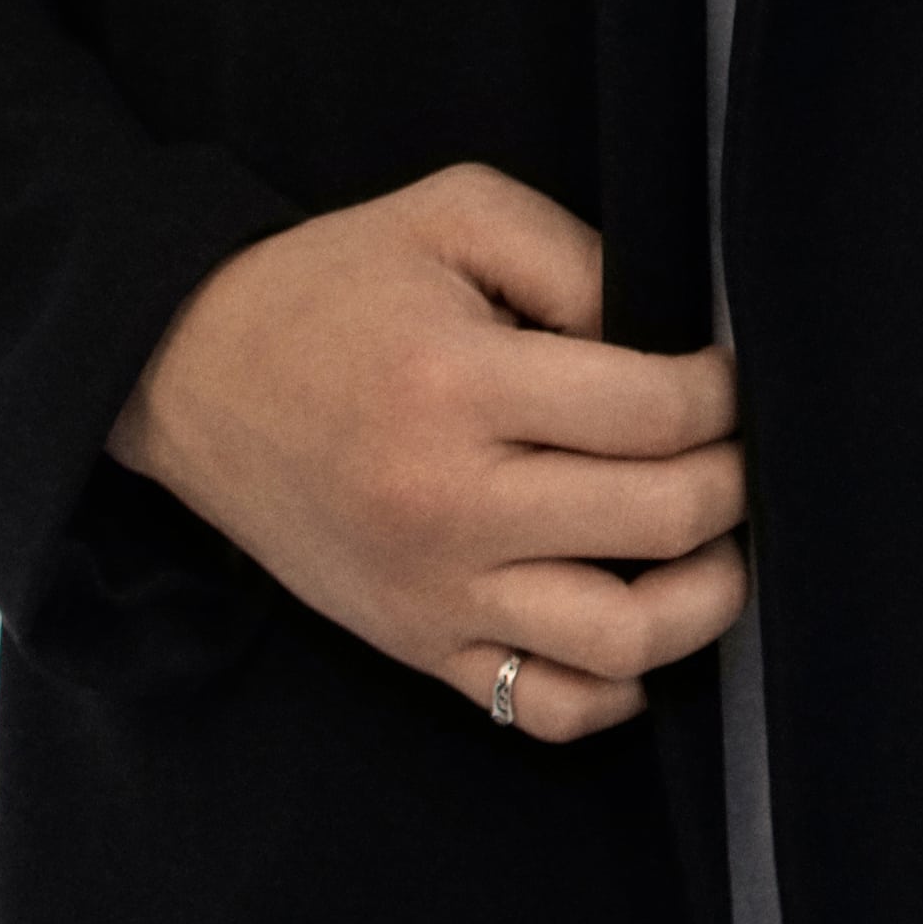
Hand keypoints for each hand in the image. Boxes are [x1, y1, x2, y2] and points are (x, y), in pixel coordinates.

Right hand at [111, 162, 745, 744]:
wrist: (189, 377)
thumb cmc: (333, 287)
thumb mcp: (453, 214)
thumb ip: (577, 257)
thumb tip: (670, 336)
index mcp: (460, 385)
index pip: (655, 410)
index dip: (722, 392)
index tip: (724, 377)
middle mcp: (451, 503)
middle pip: (661, 520)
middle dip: (733, 481)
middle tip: (733, 448)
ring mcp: (434, 592)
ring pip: (623, 640)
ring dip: (704, 596)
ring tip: (709, 545)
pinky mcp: (417, 646)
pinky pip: (546, 708)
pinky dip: (618, 685)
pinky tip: (634, 622)